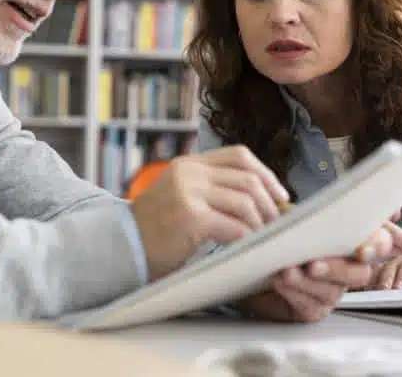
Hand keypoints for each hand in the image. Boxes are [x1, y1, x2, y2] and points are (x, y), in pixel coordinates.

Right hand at [130, 145, 289, 280]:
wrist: (121, 247)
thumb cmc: (155, 230)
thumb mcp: (181, 195)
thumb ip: (212, 189)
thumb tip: (259, 198)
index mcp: (189, 163)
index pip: (239, 155)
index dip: (266, 174)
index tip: (281, 195)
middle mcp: (189, 172)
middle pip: (248, 178)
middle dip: (271, 202)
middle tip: (278, 223)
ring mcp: (189, 192)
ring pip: (245, 201)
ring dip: (262, 223)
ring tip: (264, 237)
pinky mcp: (190, 217)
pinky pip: (234, 226)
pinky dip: (248, 238)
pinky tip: (248, 247)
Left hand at [237, 222, 401, 322]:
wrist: (255, 257)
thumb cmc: (284, 233)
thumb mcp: (304, 213)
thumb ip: (333, 210)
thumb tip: (387, 210)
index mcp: (354, 242)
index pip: (382, 243)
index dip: (377, 247)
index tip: (362, 250)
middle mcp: (349, 269)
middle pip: (359, 274)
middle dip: (335, 268)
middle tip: (314, 264)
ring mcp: (333, 291)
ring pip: (332, 291)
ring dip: (307, 281)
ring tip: (287, 270)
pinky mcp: (314, 309)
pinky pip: (310, 305)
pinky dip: (294, 291)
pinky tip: (280, 280)